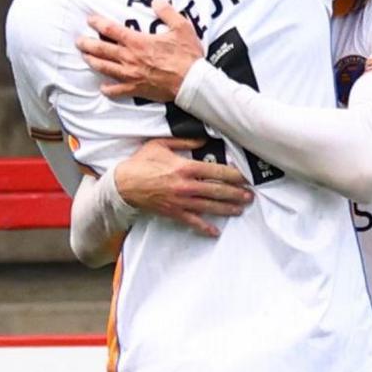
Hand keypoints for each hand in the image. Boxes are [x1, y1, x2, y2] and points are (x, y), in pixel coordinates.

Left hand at [79, 1, 203, 102]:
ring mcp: (131, 75)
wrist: (192, 83)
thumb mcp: (181, 27)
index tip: (90, 19)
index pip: (111, 30)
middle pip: (102, 50)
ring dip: (93, 62)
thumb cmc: (187, 56)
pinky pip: (118, 90)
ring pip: (105, 68)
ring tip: (85, 58)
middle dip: (87, 44)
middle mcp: (130, 58)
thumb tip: (157, 1)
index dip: (98, 23)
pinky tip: (103, 87)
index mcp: (138, 42)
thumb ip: (167, 12)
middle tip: (79, 41)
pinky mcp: (137, 89)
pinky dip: (108, 89)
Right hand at [116, 138, 251, 236]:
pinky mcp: (174, 212)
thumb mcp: (160, 145)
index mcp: (185, 167)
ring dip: (227, 209)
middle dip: (236, 194)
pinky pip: (193, 221)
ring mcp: (181, 201)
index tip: (244, 177)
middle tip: (249, 196)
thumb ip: (183, 142)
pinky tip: (215, 231)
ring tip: (240, 209)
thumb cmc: (140, 163)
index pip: (216, 171)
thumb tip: (202, 141)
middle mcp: (186, 186)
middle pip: (217, 191)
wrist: (123, 184)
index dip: (233, 175)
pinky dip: (205, 228)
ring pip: (210, 207)